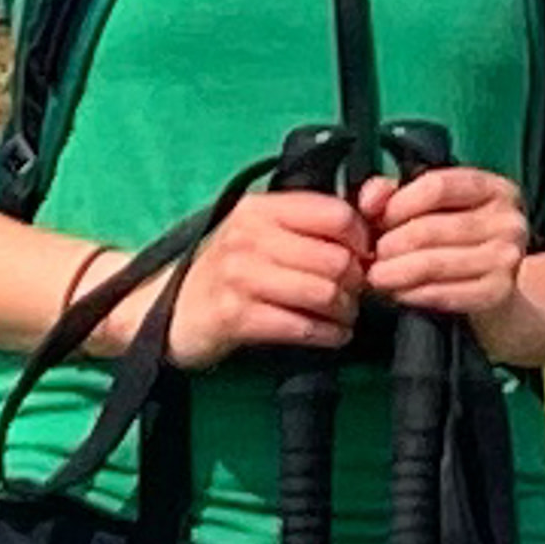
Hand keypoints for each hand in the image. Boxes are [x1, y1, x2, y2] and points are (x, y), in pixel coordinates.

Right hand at [100, 191, 371, 371]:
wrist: (169, 310)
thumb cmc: (228, 269)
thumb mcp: (262, 233)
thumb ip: (310, 221)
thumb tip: (375, 210)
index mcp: (263, 207)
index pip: (336, 214)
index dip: (361, 240)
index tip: (364, 258)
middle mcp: (251, 234)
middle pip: (336, 258)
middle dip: (357, 283)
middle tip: (356, 295)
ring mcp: (241, 275)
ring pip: (323, 292)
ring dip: (345, 312)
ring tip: (344, 317)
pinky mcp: (235, 315)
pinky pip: (300, 326)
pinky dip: (326, 335)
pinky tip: (331, 336)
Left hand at [357, 166, 528, 326]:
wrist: (498, 288)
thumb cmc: (458, 239)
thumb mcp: (433, 206)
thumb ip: (395, 192)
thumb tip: (370, 200)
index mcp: (492, 187)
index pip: (437, 186)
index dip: (398, 203)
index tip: (374, 216)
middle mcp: (507, 220)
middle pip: (431, 228)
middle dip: (391, 243)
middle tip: (371, 254)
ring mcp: (506, 258)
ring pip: (435, 263)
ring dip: (397, 272)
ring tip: (376, 276)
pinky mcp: (498, 293)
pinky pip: (445, 293)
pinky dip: (414, 294)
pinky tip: (398, 292)